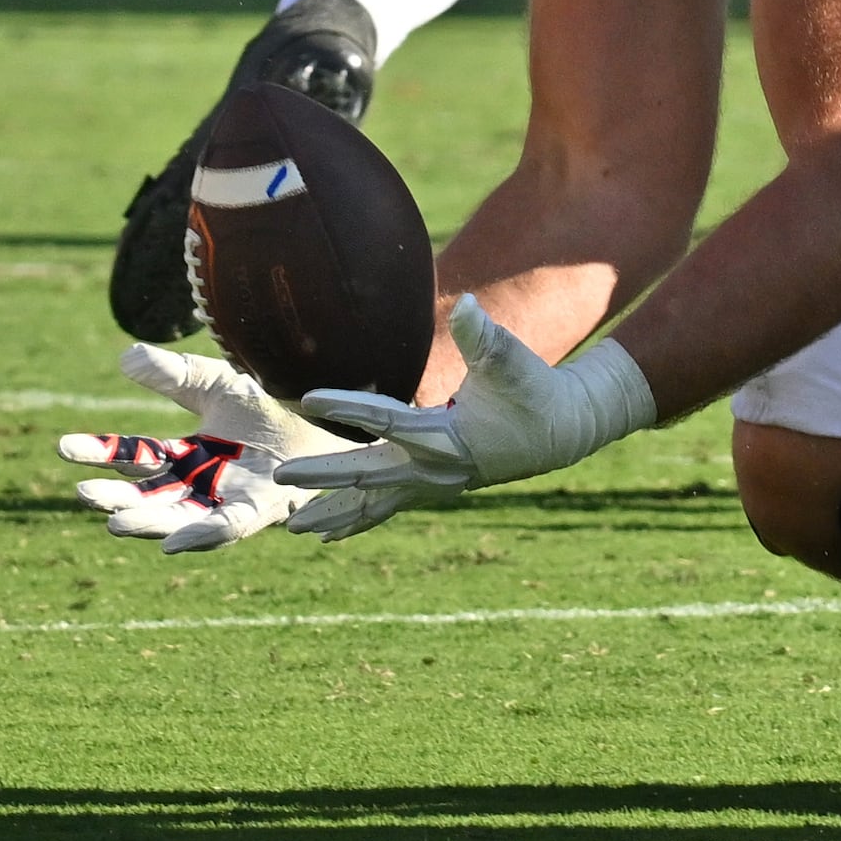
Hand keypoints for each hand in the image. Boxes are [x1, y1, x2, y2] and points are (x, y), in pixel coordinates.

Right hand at [56, 342, 339, 552]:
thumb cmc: (259, 416)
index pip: (132, 455)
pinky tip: (170, 545)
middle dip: (114, 497)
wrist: (312, 437)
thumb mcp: (216, 384)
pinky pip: (220, 530)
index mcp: (179, 457)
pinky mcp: (251, 515)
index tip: (63, 447)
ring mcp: (218, 504)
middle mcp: (192, 487)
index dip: (100, 452)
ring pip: (172, 519)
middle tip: (83, 492)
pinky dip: (195, 536)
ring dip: (144, 523)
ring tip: (114, 522)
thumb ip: (176, 374)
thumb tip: (126, 356)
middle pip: (144, 495)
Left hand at [276, 295, 657, 539]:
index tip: (308, 398)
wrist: (560, 432)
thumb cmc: (534, 390)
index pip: (388, 421)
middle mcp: (435, 468)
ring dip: (335, 514)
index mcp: (446, 436)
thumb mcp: (512, 361)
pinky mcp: (435, 486)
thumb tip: (468, 305)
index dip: (348, 408)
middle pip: (368, 474)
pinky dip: (359, 520)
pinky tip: (329, 534)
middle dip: (323, 476)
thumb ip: (485, 336)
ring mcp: (434, 483)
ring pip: (375, 504)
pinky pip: (388, 509)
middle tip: (280, 476)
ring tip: (293, 528)